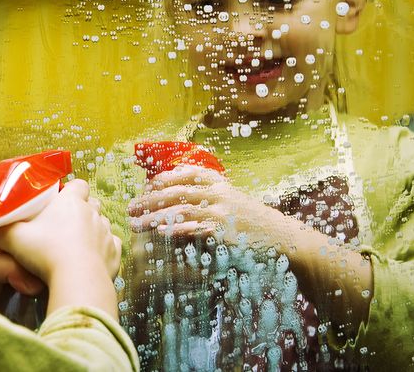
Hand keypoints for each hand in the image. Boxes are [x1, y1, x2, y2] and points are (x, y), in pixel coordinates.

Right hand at [0, 179, 121, 317]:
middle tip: (63, 223)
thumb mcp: (12, 241)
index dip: (70, 190)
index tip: (59, 198)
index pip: (77, 185)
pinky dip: (103, 251)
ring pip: (102, 225)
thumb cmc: (46, 253)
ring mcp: (105, 234)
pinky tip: (91, 259)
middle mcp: (92, 213)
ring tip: (75, 243)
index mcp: (71, 202)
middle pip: (91, 203)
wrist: (76, 279)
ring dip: (92, 231)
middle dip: (81, 210)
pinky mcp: (114, 255)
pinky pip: (111, 247)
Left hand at [127, 164, 291, 250]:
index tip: (146, 187)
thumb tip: (177, 182)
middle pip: (175, 193)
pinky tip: (161, 232)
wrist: (283, 238)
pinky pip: (194, 228)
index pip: (185, 174)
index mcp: (219, 183)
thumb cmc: (253, 221)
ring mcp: (220, 212)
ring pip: (179, 211)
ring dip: (154, 217)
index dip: (163, 180)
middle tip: (130, 208)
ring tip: (136, 224)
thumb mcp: (232, 199)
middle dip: (149, 200)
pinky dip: (176, 229)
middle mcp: (217, 193)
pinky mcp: (223, 232)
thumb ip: (208, 190)